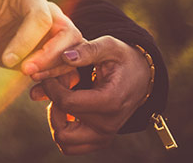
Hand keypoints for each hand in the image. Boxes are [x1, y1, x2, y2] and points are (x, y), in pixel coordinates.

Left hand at [0, 0, 81, 78]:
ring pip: (75, 51)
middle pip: (67, 33)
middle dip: (49, 57)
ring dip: (56, 69)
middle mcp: (52, 11)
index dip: (27, 41)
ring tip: (31, 77)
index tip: (7, 60)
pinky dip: (60, 81)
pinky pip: (72, 67)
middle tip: (26, 72)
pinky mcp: (64, 50)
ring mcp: (61, 30)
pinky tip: (39, 91)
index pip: (40, 17)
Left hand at [31, 36, 152, 154]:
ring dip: (55, 119)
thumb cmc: (122, 59)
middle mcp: (109, 125)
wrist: (140, 77)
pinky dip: (62, 128)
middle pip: (61, 127)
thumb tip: (65, 57)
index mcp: (111, 102)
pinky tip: (67, 107)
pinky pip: (70, 146)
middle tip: (58, 85)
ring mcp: (104, 136)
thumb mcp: (109, 46)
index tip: (52, 72)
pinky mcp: (99, 140)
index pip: (66, 102)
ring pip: (64, 141)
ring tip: (62, 97)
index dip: (51, 86)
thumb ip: (88, 50)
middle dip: (53, 103)